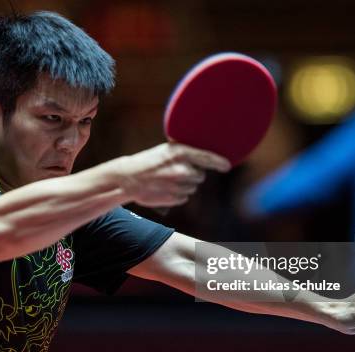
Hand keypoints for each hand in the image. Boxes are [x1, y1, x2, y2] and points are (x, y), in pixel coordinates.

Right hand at [114, 143, 230, 206]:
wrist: (127, 179)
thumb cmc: (146, 162)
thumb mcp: (164, 151)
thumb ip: (182, 153)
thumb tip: (201, 154)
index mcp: (180, 153)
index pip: (208, 158)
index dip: (220, 163)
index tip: (227, 166)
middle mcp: (182, 169)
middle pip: (200, 176)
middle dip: (193, 175)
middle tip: (176, 172)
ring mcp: (179, 185)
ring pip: (192, 187)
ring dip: (184, 185)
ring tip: (167, 180)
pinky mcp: (175, 198)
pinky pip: (184, 197)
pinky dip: (178, 194)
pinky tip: (164, 188)